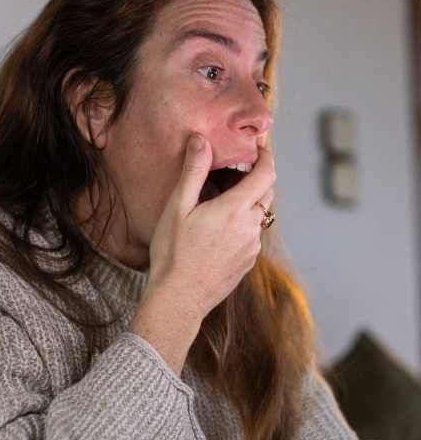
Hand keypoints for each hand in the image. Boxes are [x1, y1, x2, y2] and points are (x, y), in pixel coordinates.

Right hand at [135, 133, 275, 370]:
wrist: (179, 298)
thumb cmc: (173, 252)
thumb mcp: (177, 208)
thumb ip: (193, 172)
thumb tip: (201, 140)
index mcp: (235, 209)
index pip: (265, 174)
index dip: (266, 156)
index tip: (259, 145)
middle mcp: (251, 227)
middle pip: (265, 193)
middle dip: (255, 178)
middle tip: (233, 171)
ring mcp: (252, 247)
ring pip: (258, 215)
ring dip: (247, 203)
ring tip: (220, 202)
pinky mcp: (247, 262)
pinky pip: (251, 235)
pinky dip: (241, 225)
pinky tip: (217, 231)